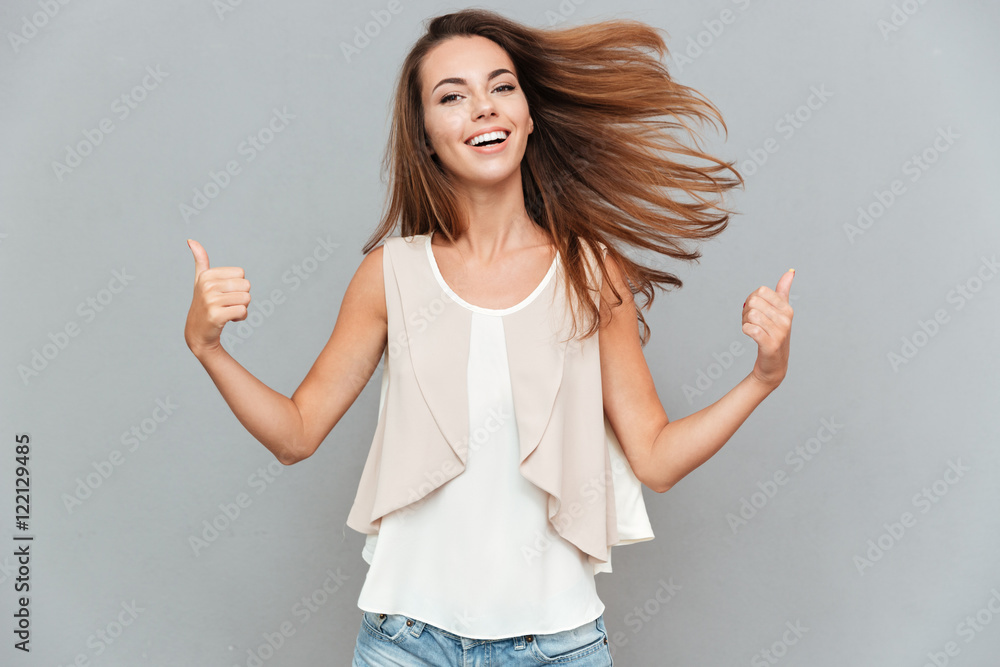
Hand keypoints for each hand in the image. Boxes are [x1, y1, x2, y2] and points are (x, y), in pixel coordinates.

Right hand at [184, 239, 250, 355]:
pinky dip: (240, 317)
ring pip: (247, 299)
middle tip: (227, 304)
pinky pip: (243, 311)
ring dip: (241, 308)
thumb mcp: (200, 281)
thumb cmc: (204, 304)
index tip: (223, 293)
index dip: (237, 286)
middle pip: (247, 286)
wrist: (197, 332)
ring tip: (226, 311)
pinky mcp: (216, 315)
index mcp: (207, 275)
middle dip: (241, 297)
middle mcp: (207, 285)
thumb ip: (200, 261)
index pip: (241, 274)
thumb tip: (191, 240)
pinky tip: (227, 320)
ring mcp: (210, 300)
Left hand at [742, 269, 794, 387]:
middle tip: (750, 321)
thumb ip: (783, 291)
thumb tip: (790, 271)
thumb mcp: (780, 312)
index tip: (755, 310)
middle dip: (746, 311)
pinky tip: (750, 335)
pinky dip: (745, 330)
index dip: (752, 299)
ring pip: (751, 314)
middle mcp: (786, 319)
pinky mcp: (770, 344)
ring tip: (751, 328)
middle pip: (753, 301)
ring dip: (745, 321)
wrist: (774, 364)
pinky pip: (750, 329)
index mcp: (787, 309)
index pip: (761, 291)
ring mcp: (780, 332)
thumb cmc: (774, 335)